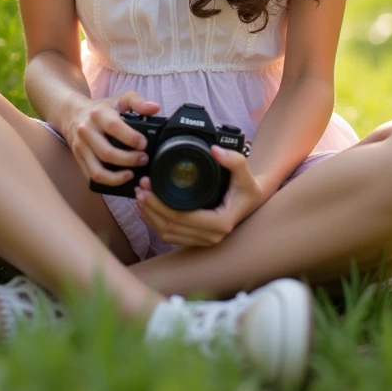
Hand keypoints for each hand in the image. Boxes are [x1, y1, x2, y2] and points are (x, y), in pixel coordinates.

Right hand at [64, 90, 160, 187]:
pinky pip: (92, 178)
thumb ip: (138, 102)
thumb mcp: (119, 100)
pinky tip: (120, 179)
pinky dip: (108, 183)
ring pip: (98, 171)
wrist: (73, 114)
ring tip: (132, 174)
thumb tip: (155, 108)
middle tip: (144, 160)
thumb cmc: (102, 109)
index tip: (144, 144)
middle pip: (107, 153)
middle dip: (129, 160)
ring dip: (117, 178)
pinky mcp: (79, 161)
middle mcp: (87, 132)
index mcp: (99, 115)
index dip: (131, 138)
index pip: (114, 127)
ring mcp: (81, 148)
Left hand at [134, 145, 264, 247]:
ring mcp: (203, 240)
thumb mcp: (245, 172)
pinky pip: (171, 236)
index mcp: (220, 223)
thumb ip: (234, 159)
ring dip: (150, 217)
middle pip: (171, 227)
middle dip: (151, 208)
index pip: (182, 218)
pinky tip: (146, 210)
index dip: (160, 204)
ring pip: (168, 234)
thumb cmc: (247, 187)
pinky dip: (155, 223)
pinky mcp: (197, 239)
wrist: (252, 199)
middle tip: (140, 188)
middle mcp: (211, 236)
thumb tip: (215, 150)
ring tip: (139, 197)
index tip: (148, 187)